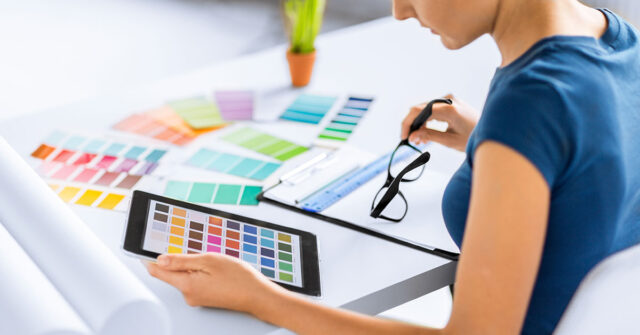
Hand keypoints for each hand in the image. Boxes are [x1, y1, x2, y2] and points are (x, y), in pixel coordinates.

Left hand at [146, 253, 283, 313]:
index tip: (146, 247)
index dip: (150, 257)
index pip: (157, 271)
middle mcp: (188, 294)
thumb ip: (182, 260)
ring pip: (185, 275)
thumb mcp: (209, 260)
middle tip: (197, 249)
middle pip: (172, 272)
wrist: (258, 296)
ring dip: (194, 264)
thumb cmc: (239, 278)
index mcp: (186, 285)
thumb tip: (160, 259)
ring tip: (214, 261)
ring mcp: (196, 298)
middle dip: (181, 258)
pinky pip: (195, 280)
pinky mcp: (204, 297)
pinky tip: (216, 268)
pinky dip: (201, 271)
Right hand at [401, 94, 478, 151]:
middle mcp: (448, 100)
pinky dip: (427, 121)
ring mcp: (450, 100)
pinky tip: (426, 134)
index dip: (408, 123)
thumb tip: (412, 135)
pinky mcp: (451, 103)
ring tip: (420, 140)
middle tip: (412, 141)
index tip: (404, 136)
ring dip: (420, 124)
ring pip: (425, 110)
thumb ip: (429, 136)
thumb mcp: (450, 141)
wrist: (491, 133)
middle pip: (420, 109)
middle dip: (413, 125)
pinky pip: (433, 110)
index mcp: (449, 109)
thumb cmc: (474, 138)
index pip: (419, 111)